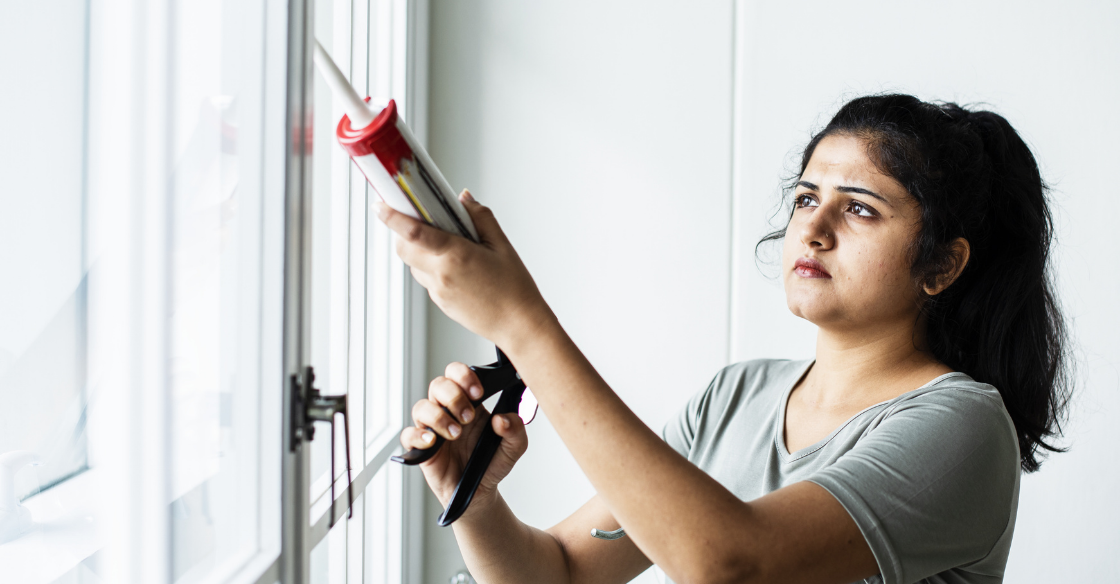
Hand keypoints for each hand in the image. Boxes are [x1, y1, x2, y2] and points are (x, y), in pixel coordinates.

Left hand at [374, 190, 553, 349]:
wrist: (518, 325)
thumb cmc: (515, 288)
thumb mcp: (502, 245)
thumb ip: (480, 217)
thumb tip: (463, 198)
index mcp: (456, 255)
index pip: (414, 232)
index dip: (393, 217)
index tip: (380, 205)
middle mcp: (442, 274)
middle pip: (404, 248)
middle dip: (404, 232)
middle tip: (419, 220)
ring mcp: (438, 291)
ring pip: (413, 264)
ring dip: (419, 249)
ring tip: (445, 243)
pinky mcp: (440, 302)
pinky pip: (426, 278)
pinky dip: (431, 266)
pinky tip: (454, 264)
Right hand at [400, 361, 528, 512]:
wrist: (480, 493)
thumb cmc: (491, 463)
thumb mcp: (514, 447)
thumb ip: (516, 430)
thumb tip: (502, 419)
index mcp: (470, 403)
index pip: (458, 374)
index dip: (464, 377)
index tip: (478, 392)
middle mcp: (448, 411)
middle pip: (438, 385)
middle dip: (453, 396)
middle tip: (468, 417)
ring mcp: (433, 429)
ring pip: (421, 407)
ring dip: (439, 417)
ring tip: (456, 434)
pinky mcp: (422, 449)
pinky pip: (408, 435)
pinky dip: (417, 435)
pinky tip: (432, 442)